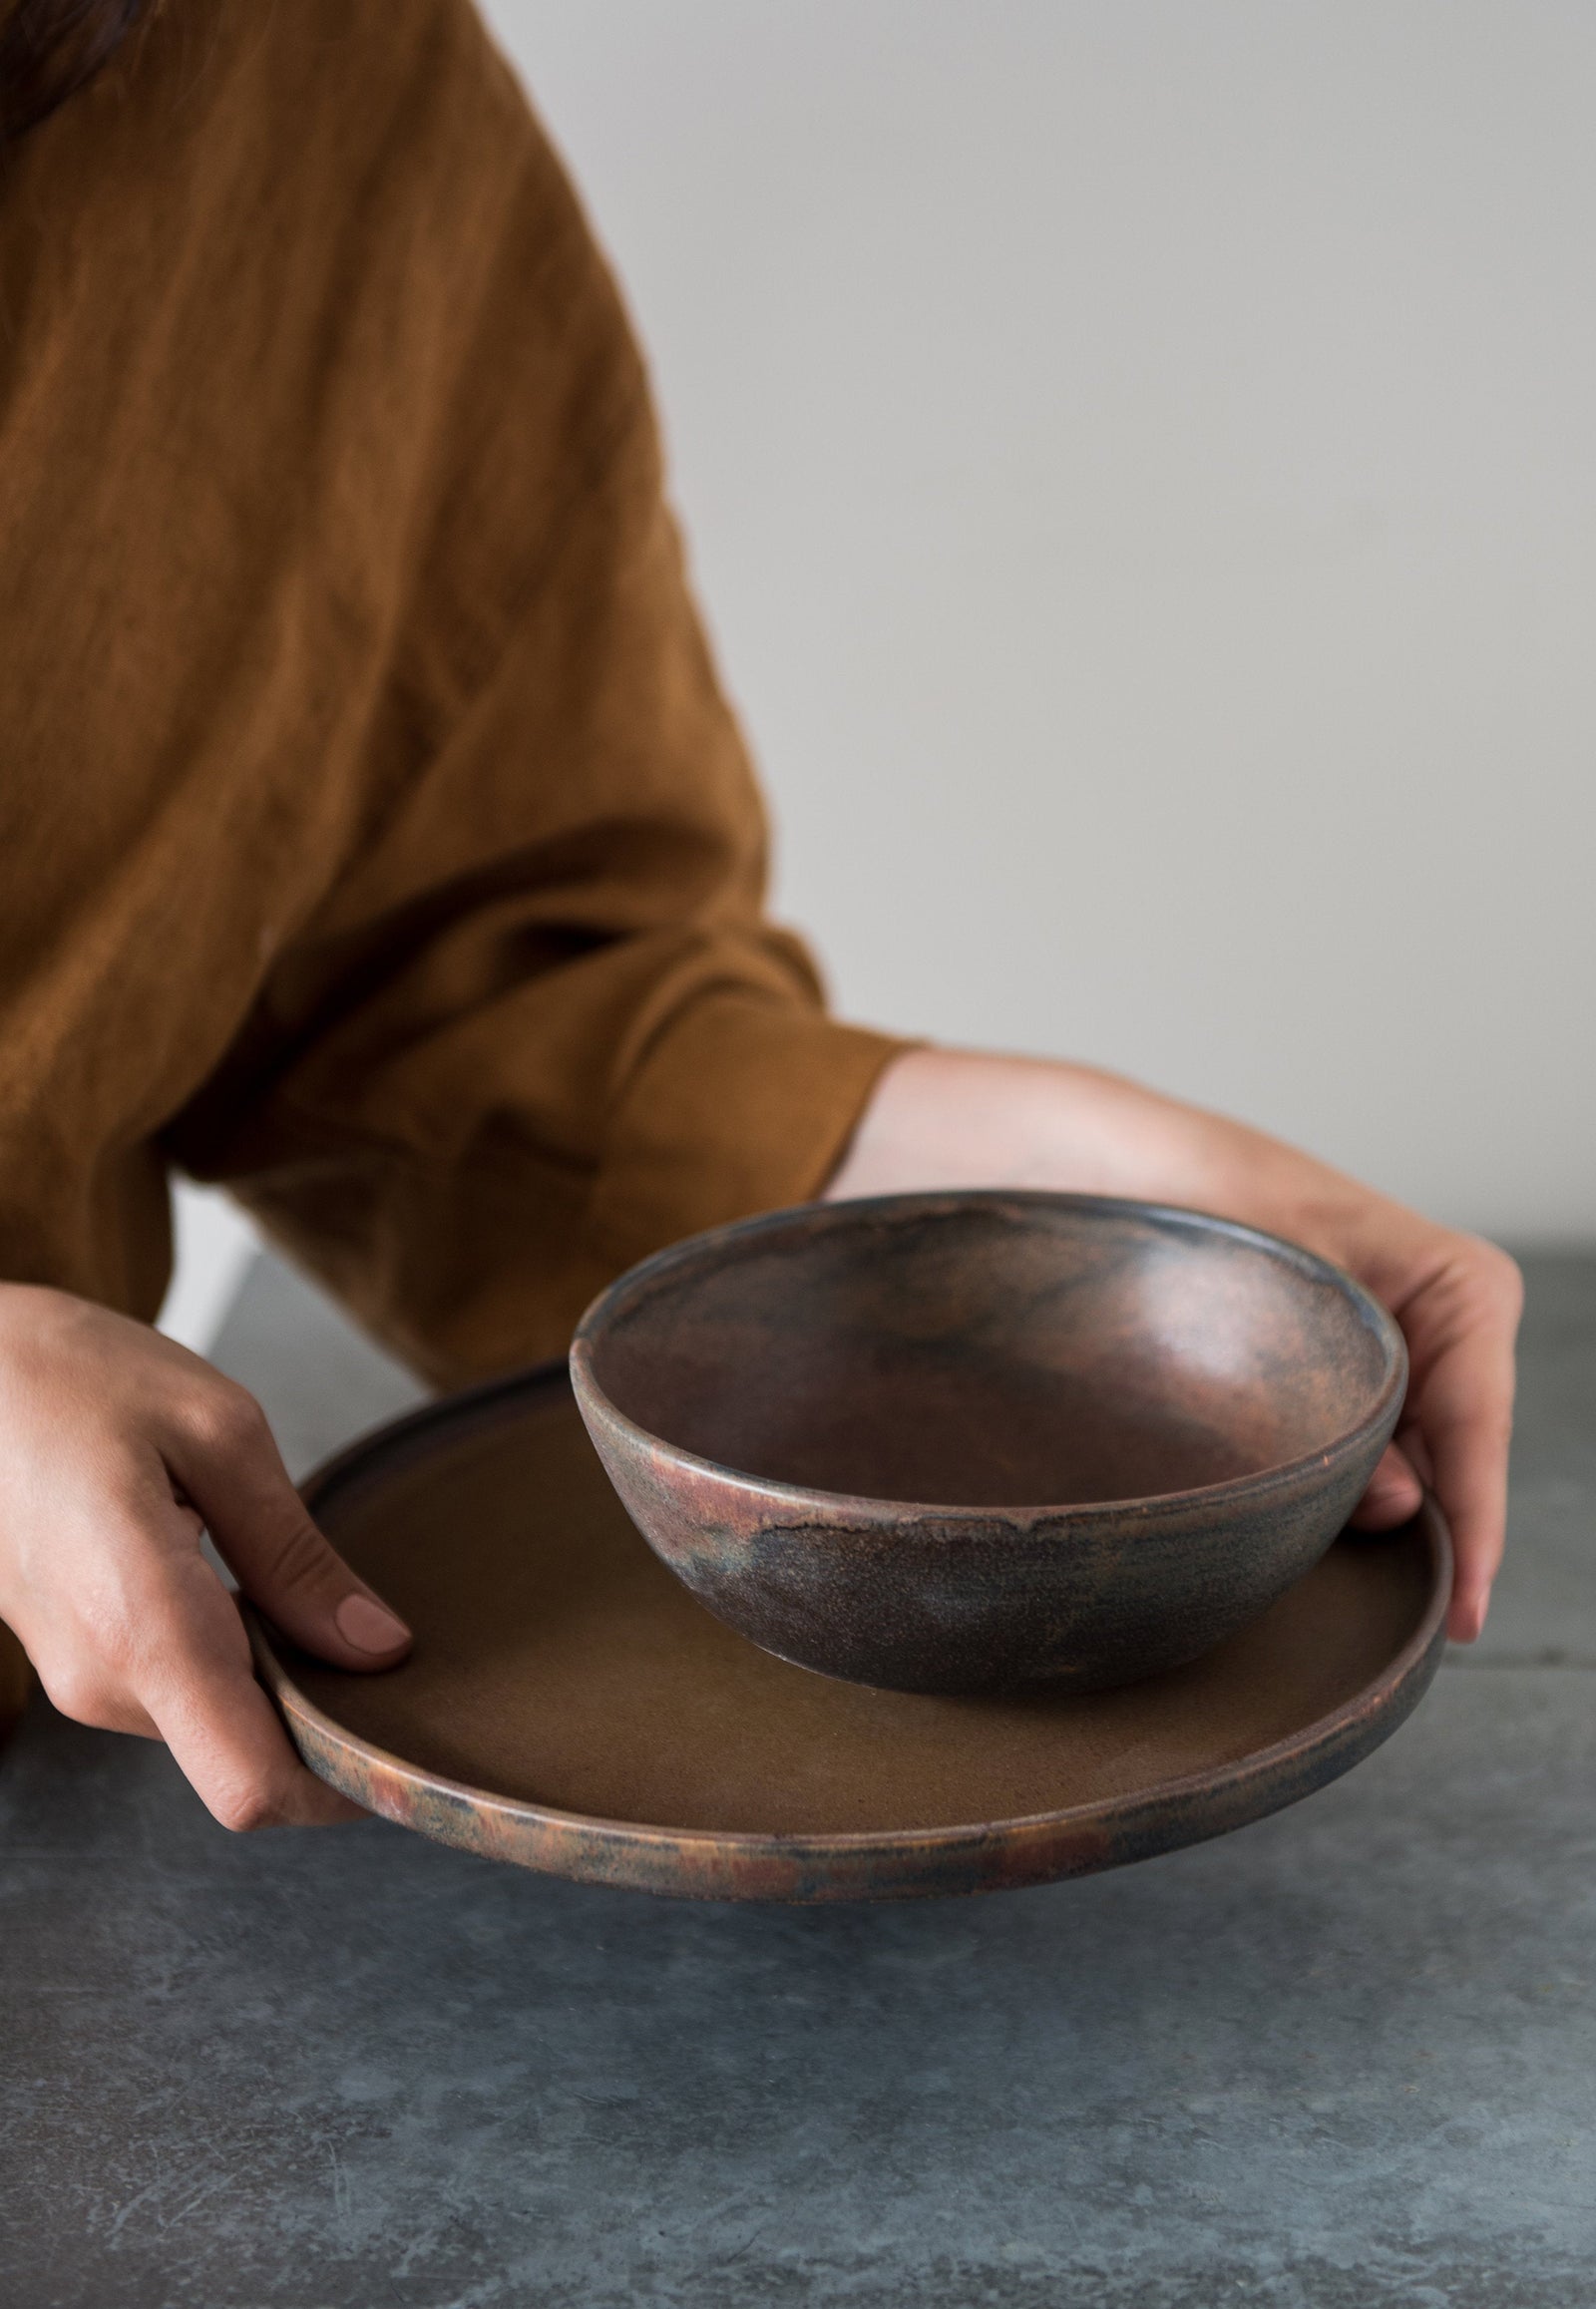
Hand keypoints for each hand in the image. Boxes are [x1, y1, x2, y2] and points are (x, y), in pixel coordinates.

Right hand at [0, 1285, 411, 1827]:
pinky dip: (235, 1662)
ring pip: (218, 1729)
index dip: (343, 1786)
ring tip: (298, 1587)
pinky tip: (247, 1586)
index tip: (406, 1741)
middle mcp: (105, 1678)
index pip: (254, 1786)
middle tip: (379, 1638)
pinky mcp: (78, 1663)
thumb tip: (379, 1649)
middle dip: (323, 1720)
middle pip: (249, 1761)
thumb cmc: (76, 1379)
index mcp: (145, 1625)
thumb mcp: (217, 1433)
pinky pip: (181, 1694)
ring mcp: (83, 1679)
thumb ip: (297, 1555)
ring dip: (277, 1682)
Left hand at [827, 1048, 1521, 1641]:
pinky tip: (1278, 1550)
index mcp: (1394, 1255)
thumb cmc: (1121, 1170)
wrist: (1002, 1154)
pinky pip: (1304, 1452)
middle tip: (1422, 1616)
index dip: (1481, 1489)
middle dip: (1441, 1517)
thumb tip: (1392, 1501)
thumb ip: (1319, 1376)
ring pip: (1378, 1449)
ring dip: (1368, 1516)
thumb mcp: (1236, 1253)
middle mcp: (1363, 1308)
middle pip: (1445, 1429)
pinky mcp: (1241, 1386)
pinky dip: (1306, 1503)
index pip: (1475, 1382)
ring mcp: (1304, 1348)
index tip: (1465, 1591)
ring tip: (1348, 1595)